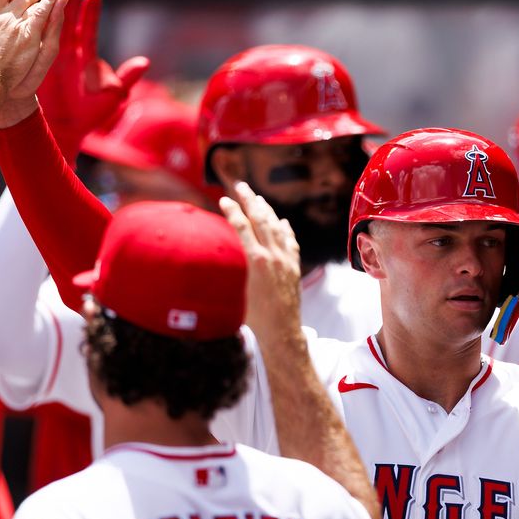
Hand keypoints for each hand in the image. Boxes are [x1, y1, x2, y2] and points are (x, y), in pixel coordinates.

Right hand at [35, 0, 149, 150]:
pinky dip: (31, 27)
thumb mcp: (112, 96)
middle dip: (70, 3)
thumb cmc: (90, 116)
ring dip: (50, 10)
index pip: (88, 30)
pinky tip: (28, 10)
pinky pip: (33, 43)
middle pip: (69, 23)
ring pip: (50, 29)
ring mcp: (50, 58)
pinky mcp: (36, 65)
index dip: (91, 13)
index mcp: (85, 58)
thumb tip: (144, 62)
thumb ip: (126, 78)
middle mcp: (67, 54)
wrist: (66, 131)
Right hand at [218, 183, 302, 342]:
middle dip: (250, 201)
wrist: (282, 332)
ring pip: (277, 228)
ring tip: (258, 199)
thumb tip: (224, 257)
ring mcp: (286, 261)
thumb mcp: (240, 291)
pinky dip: (285, 230)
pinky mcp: (295, 268)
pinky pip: (290, 242)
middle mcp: (273, 256)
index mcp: (256, 261)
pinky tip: (282, 222)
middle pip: (262, 220)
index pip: (243, 228)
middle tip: (241, 186)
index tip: (224, 199)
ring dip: (267, 211)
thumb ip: (237, 270)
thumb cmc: (255, 319)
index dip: (233, 211)